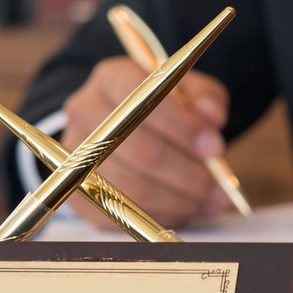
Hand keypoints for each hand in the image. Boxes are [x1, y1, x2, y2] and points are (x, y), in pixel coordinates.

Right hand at [57, 57, 231, 227]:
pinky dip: (161, 214)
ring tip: (210, 200)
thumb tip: (212, 117)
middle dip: (186, 172)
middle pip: (140, 149)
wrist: (120, 130)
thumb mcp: (186, 91)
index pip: (143, 97)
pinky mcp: (78, 192)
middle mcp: (85, 111)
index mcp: (112, 77)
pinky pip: (123, 211)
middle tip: (216, 185)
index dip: (182, 125)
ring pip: (133, 186)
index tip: (214, 146)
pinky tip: (186, 208)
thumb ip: (205, 97)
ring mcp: (77, 154)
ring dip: (179, 199)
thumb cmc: (160, 108)